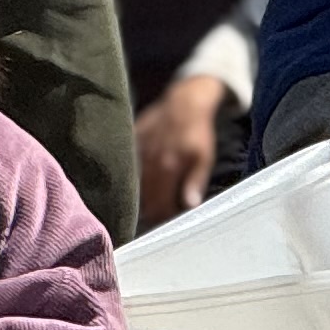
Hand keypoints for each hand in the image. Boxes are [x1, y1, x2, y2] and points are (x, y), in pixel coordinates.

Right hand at [133, 76, 225, 224]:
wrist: (184, 103)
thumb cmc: (198, 134)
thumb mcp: (204, 158)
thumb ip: (195, 182)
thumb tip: (190, 206)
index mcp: (167, 167)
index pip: (159, 204)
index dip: (163, 218)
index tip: (168, 225)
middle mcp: (148, 161)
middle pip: (142, 199)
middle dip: (150, 212)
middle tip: (157, 220)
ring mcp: (135, 152)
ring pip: (131, 186)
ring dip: (138, 198)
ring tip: (147, 206)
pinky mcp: (129, 143)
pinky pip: (125, 169)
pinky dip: (130, 180)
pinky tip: (135, 186)